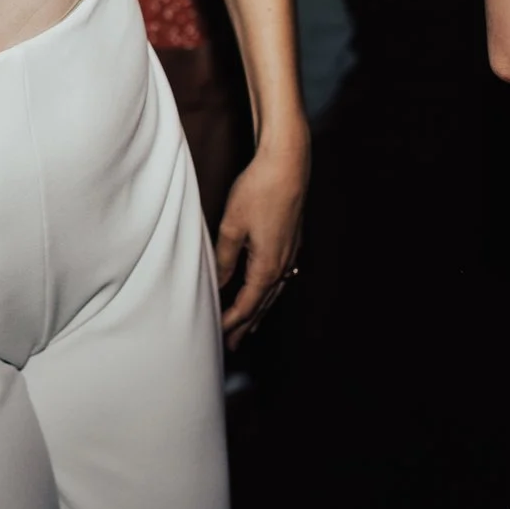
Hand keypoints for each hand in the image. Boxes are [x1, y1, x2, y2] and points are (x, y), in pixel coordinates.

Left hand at [215, 131, 308, 346]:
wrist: (288, 162)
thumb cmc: (259, 189)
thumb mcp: (231, 225)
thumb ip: (225, 258)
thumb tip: (219, 282)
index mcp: (267, 266)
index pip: (246, 305)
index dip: (231, 322)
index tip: (217, 334)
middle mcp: (283, 264)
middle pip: (261, 304)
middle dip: (246, 326)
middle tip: (233, 346)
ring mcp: (290, 252)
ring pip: (272, 292)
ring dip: (259, 311)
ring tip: (249, 327)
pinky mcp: (292, 239)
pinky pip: (279, 277)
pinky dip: (268, 291)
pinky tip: (266, 289)